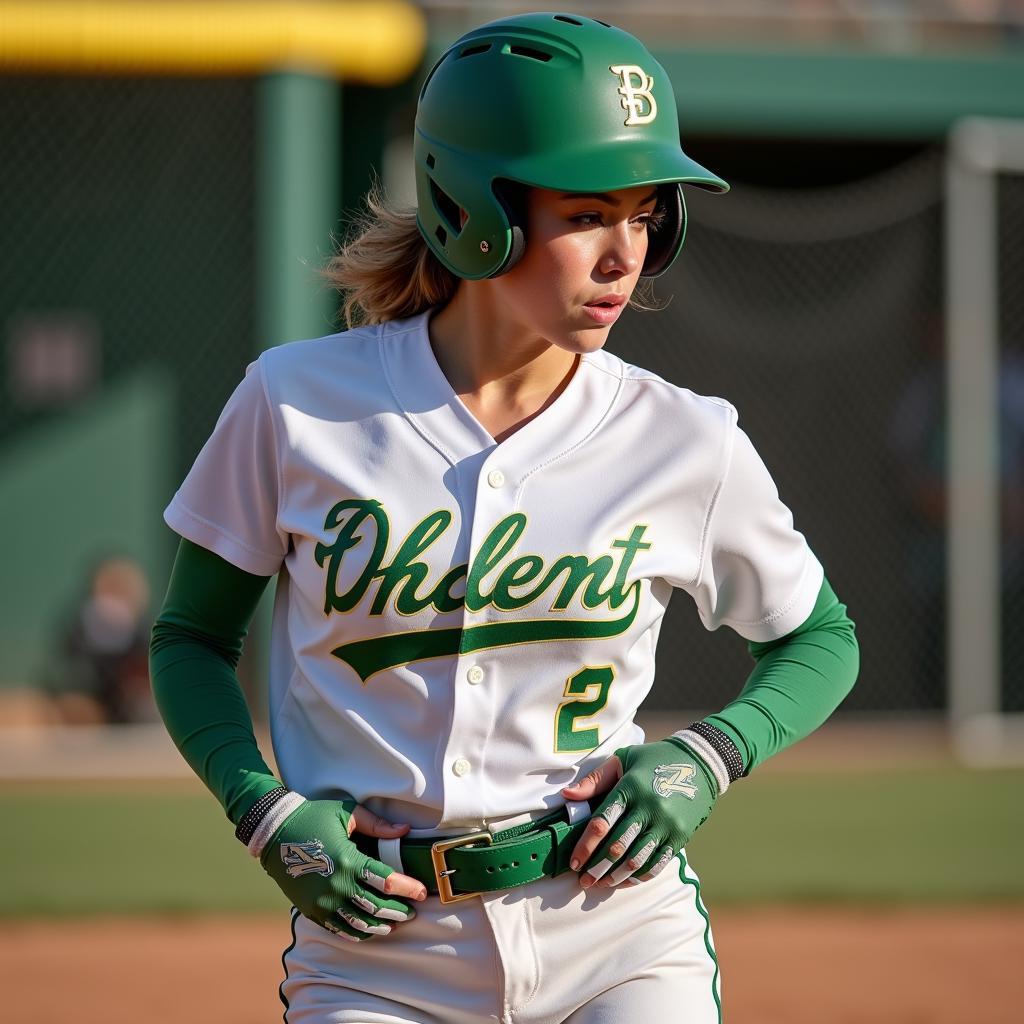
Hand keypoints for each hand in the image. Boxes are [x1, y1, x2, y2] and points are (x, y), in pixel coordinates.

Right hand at [260, 797, 426, 940]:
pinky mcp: (311, 909)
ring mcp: (323, 901)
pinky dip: (356, 933)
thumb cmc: (313, 817)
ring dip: (380, 926)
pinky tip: (368, 931)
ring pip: (359, 923)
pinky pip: (338, 928)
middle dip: (398, 911)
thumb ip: (377, 824)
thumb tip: (404, 830)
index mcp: (348, 859)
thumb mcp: (347, 813)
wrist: (273, 832)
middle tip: (412, 912)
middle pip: (376, 906)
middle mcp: (336, 884)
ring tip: (394, 924)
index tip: (423, 893)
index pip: (387, 880)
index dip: (408, 888)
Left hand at [561, 738, 717, 889]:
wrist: (699, 762)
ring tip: (600, 884)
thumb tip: (567, 795)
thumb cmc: (653, 759)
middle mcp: (648, 807)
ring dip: (615, 877)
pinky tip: (625, 881)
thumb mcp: (623, 759)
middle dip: (596, 867)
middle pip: (617, 846)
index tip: (573, 862)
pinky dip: (639, 877)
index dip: (585, 846)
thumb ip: (595, 780)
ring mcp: (666, 824)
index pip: (602, 822)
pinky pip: (657, 864)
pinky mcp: (680, 836)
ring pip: (636, 860)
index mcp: (630, 787)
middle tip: (583, 881)